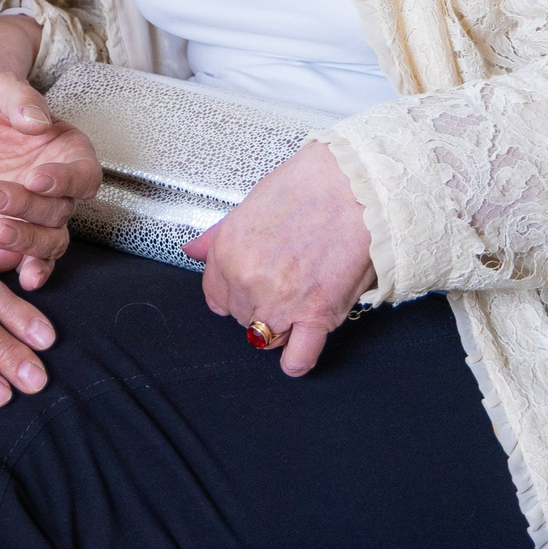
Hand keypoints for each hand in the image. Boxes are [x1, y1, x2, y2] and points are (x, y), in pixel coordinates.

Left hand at [0, 75, 101, 290]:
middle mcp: (59, 190)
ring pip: (51, 241)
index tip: (36, 178)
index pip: (84, 173)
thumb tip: (37, 120)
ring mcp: (38, 218)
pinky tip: (24, 278)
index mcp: (67, 152)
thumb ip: (17, 97)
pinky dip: (36, 272)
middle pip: (61, 210)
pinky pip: (36, 262)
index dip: (66, 180)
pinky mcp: (16, 238)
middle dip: (27, 206)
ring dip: (26, 240)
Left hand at [185, 140, 375, 376]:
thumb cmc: (308, 188)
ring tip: (296, 302)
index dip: (232, 292)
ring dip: (277, 326)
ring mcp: (280, 302)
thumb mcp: (249, 206)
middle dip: (256, 304)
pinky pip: (299, 356)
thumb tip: (192, 251)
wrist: (355, 187)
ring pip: (265, 336)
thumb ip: (218, 237)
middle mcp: (247, 281)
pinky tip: (297, 353)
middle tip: (281, 282)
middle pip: (240, 316)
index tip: (246, 287)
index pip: (215, 296)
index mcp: (227, 253)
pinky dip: (297, 360)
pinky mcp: (317, 316)